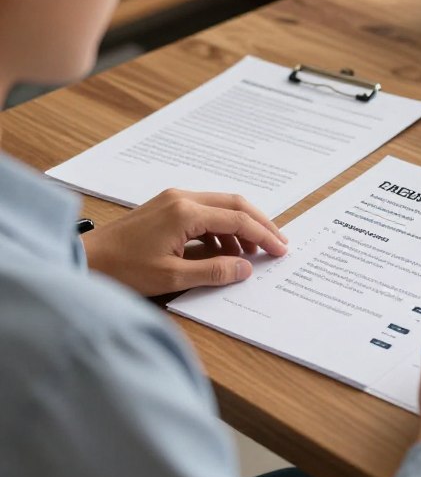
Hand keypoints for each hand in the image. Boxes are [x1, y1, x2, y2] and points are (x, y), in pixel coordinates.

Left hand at [82, 189, 287, 296]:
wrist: (84, 260)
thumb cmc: (122, 270)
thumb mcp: (172, 277)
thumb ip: (214, 271)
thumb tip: (245, 268)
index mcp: (186, 212)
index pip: (237, 220)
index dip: (263, 235)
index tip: (280, 249)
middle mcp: (182, 198)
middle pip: (235, 204)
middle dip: (260, 224)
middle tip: (279, 243)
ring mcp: (174, 200)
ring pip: (221, 206)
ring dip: (241, 227)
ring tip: (253, 253)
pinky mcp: (167, 207)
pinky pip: (205, 212)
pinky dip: (222, 228)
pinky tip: (225, 250)